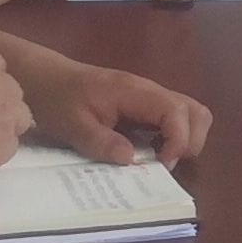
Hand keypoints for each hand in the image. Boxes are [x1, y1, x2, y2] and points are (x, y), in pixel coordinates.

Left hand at [20, 49, 211, 166]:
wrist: (46, 79)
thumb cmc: (58, 99)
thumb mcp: (73, 125)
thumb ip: (102, 142)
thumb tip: (131, 160)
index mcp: (134, 92)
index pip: (176, 112)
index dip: (179, 141)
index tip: (160, 164)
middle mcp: (149, 91)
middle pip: (195, 112)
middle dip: (190, 143)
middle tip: (163, 164)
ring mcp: (149, 97)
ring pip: (190, 114)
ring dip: (185, 140)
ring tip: (159, 160)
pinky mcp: (145, 105)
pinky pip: (173, 119)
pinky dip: (173, 138)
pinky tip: (150, 152)